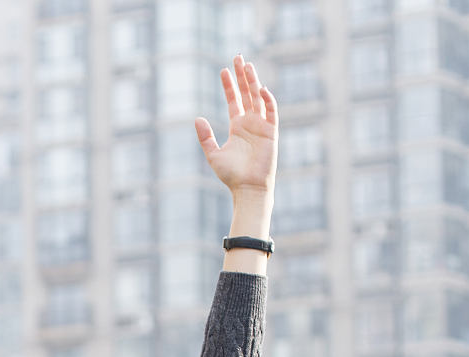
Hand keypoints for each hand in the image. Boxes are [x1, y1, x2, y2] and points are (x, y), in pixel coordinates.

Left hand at [198, 58, 276, 200]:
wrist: (248, 188)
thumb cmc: (231, 175)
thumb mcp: (213, 154)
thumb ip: (205, 136)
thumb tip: (197, 117)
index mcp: (237, 126)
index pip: (234, 100)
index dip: (229, 85)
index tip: (224, 70)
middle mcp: (250, 122)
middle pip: (246, 93)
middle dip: (242, 76)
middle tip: (238, 57)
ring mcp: (262, 125)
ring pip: (258, 97)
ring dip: (253, 81)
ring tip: (247, 65)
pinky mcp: (271, 132)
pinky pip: (271, 112)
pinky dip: (268, 100)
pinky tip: (261, 88)